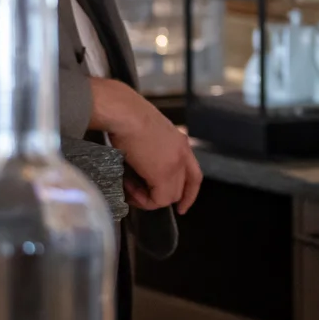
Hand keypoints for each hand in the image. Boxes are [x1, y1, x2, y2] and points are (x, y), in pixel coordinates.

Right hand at [88, 76, 202, 213]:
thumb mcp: (147, 133)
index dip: (189, 193)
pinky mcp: (163, 174)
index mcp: (181, 142)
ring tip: (129, 189)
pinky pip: (158, 200)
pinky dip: (143, 200)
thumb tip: (142, 166)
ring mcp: (176, 164)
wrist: (124, 113)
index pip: (194, 174)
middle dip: (162, 198)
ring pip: (170, 196)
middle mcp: (183, 153)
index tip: (181, 206)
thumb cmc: (127, 117)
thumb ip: (153, 151)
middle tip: (138, 195)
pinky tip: (129, 190)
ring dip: (149, 199)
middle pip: (182, 188)